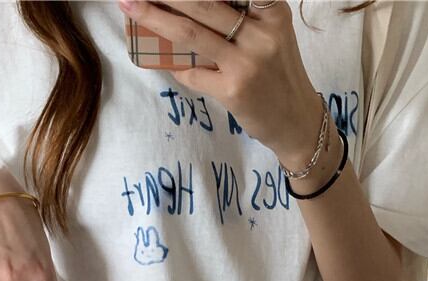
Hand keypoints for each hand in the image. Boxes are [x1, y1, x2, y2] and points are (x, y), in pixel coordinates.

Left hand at [116, 0, 322, 161]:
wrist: (296, 122)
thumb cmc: (278, 75)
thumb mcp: (272, 36)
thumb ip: (244, 18)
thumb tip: (191, 9)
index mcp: (272, 12)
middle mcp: (262, 34)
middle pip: (204, 3)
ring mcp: (246, 63)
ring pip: (191, 34)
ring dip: (155, 19)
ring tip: (131, 7)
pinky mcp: (233, 90)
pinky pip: (193, 73)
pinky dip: (177, 67)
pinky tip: (169, 64)